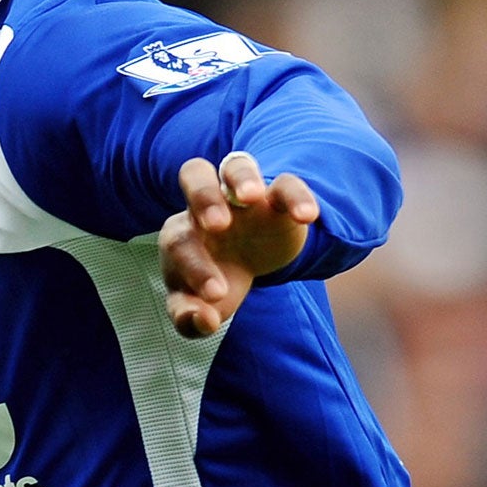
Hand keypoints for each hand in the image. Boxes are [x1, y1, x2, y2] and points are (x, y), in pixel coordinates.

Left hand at [160, 151, 318, 336]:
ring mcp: (242, 199)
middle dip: (203, 197)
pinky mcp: (278, 199)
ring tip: (253, 198)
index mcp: (182, 234)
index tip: (217, 295)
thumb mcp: (202, 308)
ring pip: (236, 166)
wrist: (246, 265)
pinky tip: (307, 217)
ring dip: (242, 178)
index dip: (195, 268)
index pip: (179, 242)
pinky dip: (296, 195)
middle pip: (194, 175)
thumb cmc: (217, 283)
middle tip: (218, 226)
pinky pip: (286, 185)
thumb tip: (203, 320)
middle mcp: (207, 207)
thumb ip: (191, 319)